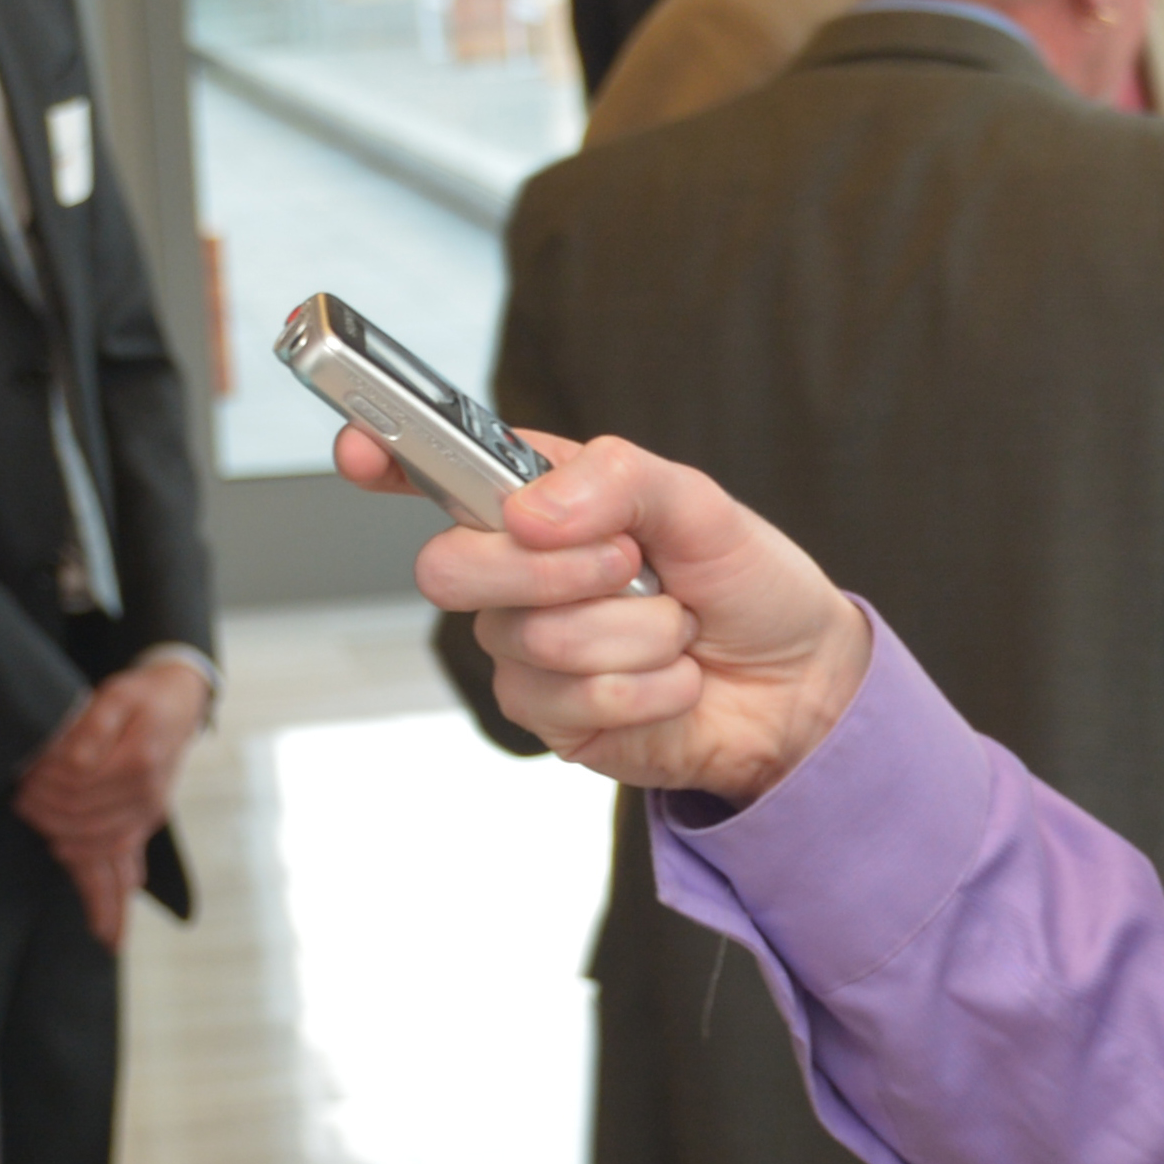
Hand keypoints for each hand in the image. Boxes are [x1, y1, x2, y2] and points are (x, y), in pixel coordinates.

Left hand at [16, 655, 212, 948]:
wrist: (181, 701)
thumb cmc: (143, 696)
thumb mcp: (116, 695)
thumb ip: (92, 728)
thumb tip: (71, 766)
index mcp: (137, 764)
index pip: (79, 788)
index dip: (47, 785)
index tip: (25, 777)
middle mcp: (146, 797)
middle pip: (84, 822)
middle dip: (49, 815)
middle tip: (23, 800)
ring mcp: (146, 814)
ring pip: (104, 854)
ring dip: (68, 848)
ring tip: (39, 829)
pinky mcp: (143, 823)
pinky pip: (126, 864)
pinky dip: (110, 893)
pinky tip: (99, 914)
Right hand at [340, 422, 871, 803]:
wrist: (803, 687)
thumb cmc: (748, 583)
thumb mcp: (700, 503)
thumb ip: (618, 480)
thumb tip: (530, 512)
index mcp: (540, 496)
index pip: (437, 470)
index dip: (385, 456)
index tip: (360, 449)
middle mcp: (517, 568)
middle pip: (448, 566)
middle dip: (552, 567)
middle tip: (632, 563)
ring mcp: (526, 646)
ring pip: (528, 637)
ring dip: (633, 632)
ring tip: (676, 627)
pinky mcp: (550, 714)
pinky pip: (566, 697)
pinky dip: (644, 687)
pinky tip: (673, 680)